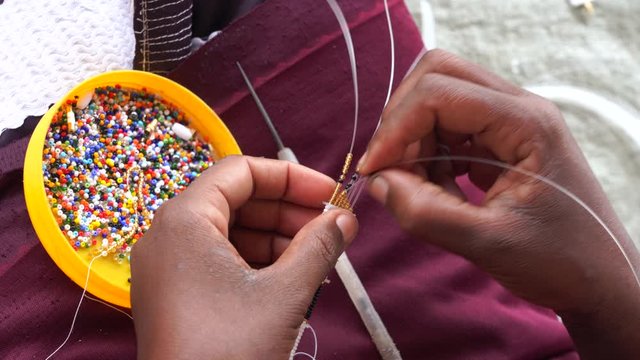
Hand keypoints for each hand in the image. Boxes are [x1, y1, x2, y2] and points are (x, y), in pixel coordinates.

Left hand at [130, 156, 357, 359]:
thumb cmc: (228, 352)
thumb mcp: (284, 294)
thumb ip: (319, 246)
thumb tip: (344, 220)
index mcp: (184, 220)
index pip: (241, 171)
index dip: (291, 177)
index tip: (329, 194)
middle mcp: (168, 236)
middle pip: (237, 200)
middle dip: (289, 210)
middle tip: (331, 227)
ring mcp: (168, 267)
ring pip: (231, 231)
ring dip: (278, 238)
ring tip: (319, 255)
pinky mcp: (176, 294)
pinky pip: (220, 260)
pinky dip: (257, 261)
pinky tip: (293, 276)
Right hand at [358, 50, 639, 357]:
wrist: (600, 278)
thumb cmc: (561, 261)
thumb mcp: (488, 244)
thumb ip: (425, 213)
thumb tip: (378, 183)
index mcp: (526, 124)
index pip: (439, 93)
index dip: (396, 128)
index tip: (374, 169)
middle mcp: (519, 110)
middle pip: (439, 76)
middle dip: (402, 119)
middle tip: (389, 167)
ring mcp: (510, 123)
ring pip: (440, 99)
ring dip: (414, 138)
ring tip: (414, 185)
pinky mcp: (501, 141)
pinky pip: (450, 129)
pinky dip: (428, 153)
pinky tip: (433, 187)